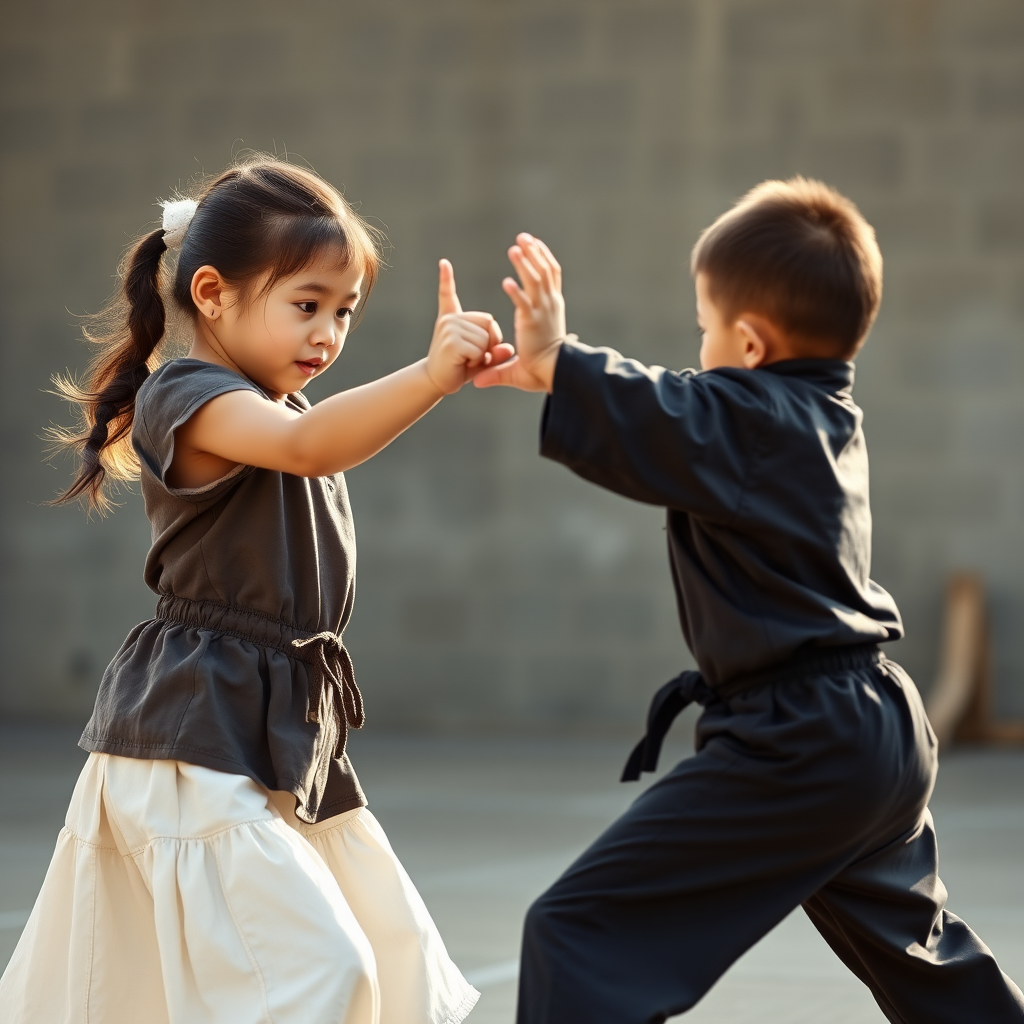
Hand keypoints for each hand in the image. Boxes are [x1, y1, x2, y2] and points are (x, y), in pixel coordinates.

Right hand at [425, 259, 513, 394]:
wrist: (434, 383)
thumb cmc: (458, 368)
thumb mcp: (481, 358)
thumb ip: (496, 352)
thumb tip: (510, 348)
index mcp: (453, 318)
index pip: (448, 294)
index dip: (446, 279)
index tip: (443, 263)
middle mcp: (450, 319)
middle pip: (489, 322)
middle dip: (490, 342)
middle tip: (475, 356)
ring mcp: (449, 328)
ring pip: (486, 338)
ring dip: (483, 354)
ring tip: (466, 360)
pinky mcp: (451, 341)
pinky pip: (479, 349)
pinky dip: (477, 361)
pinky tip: (462, 364)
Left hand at [474, 233, 565, 392]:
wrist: (555, 373)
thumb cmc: (543, 370)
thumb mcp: (524, 357)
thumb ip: (499, 363)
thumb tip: (477, 380)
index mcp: (552, 307)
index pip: (551, 276)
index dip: (543, 257)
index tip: (534, 243)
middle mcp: (549, 305)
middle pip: (543, 271)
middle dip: (533, 252)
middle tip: (522, 237)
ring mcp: (542, 312)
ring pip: (535, 281)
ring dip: (524, 263)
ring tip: (513, 248)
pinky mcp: (532, 322)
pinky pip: (523, 303)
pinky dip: (516, 291)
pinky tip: (505, 282)